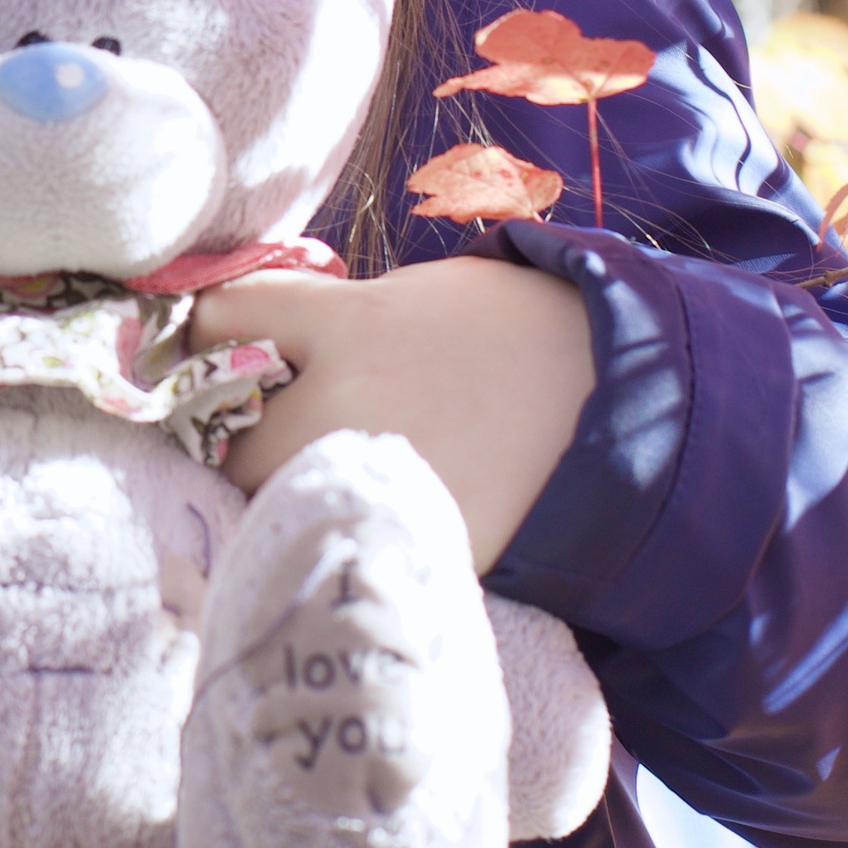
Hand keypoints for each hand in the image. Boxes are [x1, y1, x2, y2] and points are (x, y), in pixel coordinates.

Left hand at [189, 257, 594, 572]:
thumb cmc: (522, 337)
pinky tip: (362, 519)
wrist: (643, 411)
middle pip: (225, 439)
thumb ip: (332, 317)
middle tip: (257, 433)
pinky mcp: (415, 549)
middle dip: (232, 440)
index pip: (221, 317)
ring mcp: (379, 485)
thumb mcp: (417, 298)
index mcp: (351, 325)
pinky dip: (339, 537)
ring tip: (313, 479)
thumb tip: (259, 339)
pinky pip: (341, 546)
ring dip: (277, 496)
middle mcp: (348, 406)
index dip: (204, 331)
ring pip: (273, 506)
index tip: (209, 346)